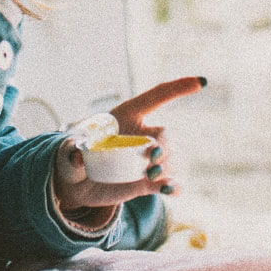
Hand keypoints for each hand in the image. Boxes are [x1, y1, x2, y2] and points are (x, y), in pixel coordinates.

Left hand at [53, 77, 205, 214]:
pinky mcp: (148, 183)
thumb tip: (78, 156)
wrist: (76, 184)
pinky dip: (174, 186)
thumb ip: (74, 151)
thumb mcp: (69, 150)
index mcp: (127, 115)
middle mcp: (142, 135)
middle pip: (166, 135)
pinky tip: (169, 189)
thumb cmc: (72, 158)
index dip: (179, 87)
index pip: (158, 97)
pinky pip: (170, 183)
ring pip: (170, 159)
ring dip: (167, 166)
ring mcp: (147, 159)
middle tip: (151, 159)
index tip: (202, 82)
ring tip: (151, 175)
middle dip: (165, 146)